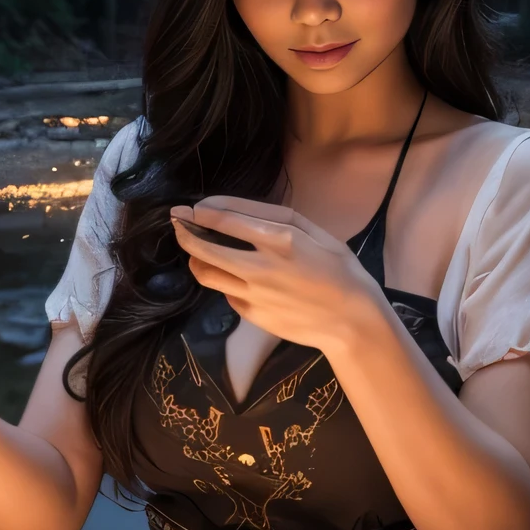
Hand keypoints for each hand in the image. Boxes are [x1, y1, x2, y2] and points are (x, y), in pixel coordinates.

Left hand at [170, 197, 385, 351]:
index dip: (200, 213)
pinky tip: (237, 277)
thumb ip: (275, 217)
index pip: (225, 221)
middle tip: (178, 224)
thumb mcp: (316, 232)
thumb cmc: (339, 271)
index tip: (189, 208)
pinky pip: (225, 293)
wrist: (351, 321)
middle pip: (203, 249)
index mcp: (280, 240)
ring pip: (205, 274)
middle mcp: (260, 267)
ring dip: (195, 259)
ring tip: (198, 250)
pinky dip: (224, 281)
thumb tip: (233, 212)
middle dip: (184, 233)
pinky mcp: (250, 314)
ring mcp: (252, 294)